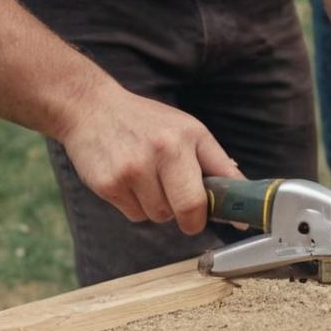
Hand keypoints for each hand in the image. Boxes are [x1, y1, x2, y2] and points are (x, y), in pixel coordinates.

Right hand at [58, 85, 243, 234]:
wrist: (90, 108)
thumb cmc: (147, 123)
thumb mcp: (188, 130)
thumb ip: (216, 162)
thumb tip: (241, 190)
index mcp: (186, 138)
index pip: (214, 185)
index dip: (223, 210)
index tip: (233, 222)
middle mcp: (161, 152)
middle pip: (187, 210)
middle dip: (190, 218)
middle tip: (185, 210)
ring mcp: (132, 170)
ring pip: (159, 216)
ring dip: (159, 208)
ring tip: (147, 179)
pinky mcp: (108, 185)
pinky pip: (135, 215)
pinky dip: (136, 205)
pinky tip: (128, 180)